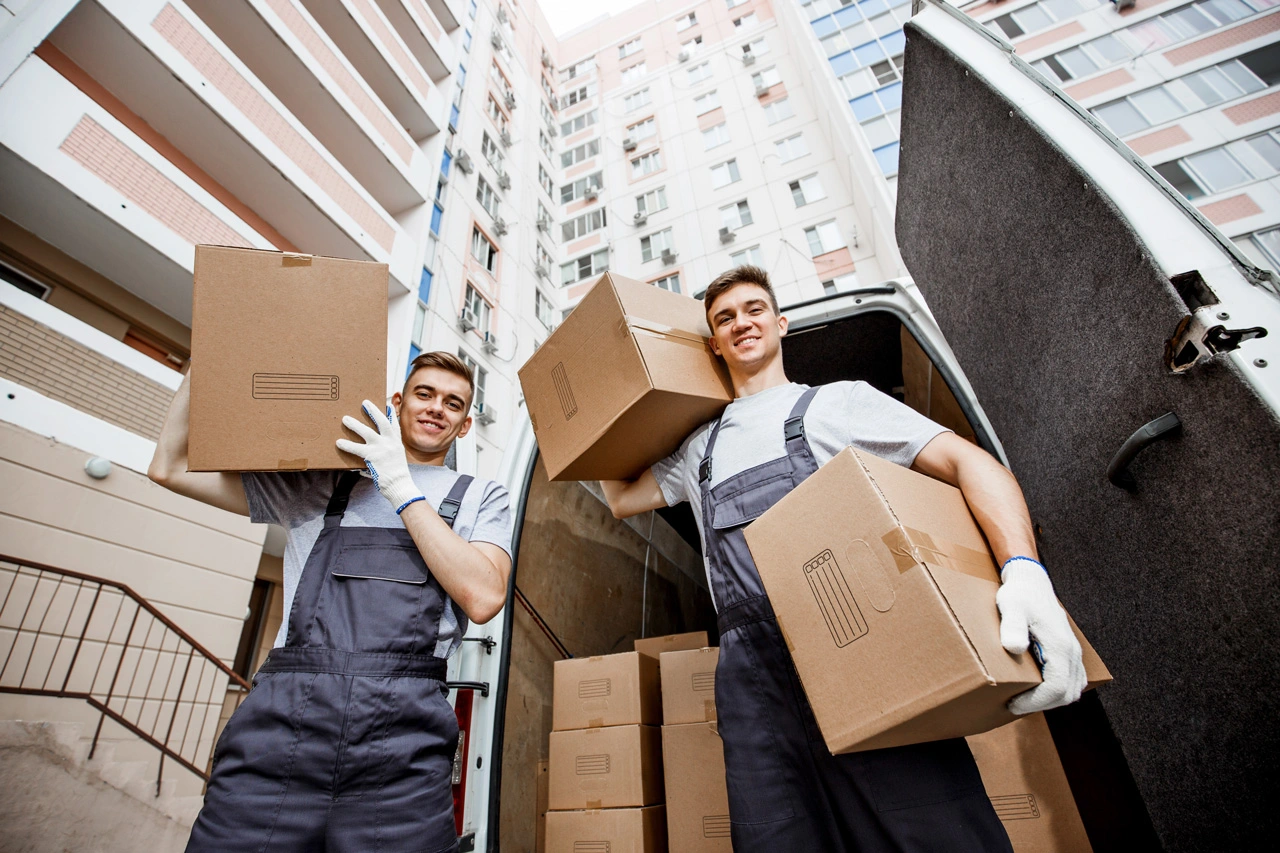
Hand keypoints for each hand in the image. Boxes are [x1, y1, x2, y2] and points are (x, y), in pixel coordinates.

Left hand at [336, 401, 423, 512]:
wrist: (399, 485)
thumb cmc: (397, 477)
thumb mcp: (396, 461)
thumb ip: (386, 455)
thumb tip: (371, 459)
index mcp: (397, 444)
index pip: (394, 425)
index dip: (391, 414)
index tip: (388, 405)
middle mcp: (391, 443)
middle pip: (382, 422)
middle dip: (373, 411)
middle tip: (365, 403)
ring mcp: (382, 448)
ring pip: (367, 432)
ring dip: (355, 424)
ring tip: (345, 419)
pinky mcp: (372, 456)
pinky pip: (357, 448)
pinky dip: (347, 445)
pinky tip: (339, 442)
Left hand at [997, 557, 1086, 714]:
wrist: (1032, 582)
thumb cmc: (1020, 594)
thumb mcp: (1011, 606)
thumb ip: (1012, 626)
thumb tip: (1014, 648)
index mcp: (1060, 645)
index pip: (1057, 688)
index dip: (1036, 702)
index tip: (1013, 704)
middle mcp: (1072, 651)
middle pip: (1067, 694)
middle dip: (1042, 704)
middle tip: (1015, 705)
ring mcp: (1074, 652)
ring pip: (1073, 689)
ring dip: (1051, 700)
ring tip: (1024, 699)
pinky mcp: (1070, 651)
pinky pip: (1073, 680)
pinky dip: (1058, 691)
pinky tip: (1037, 688)